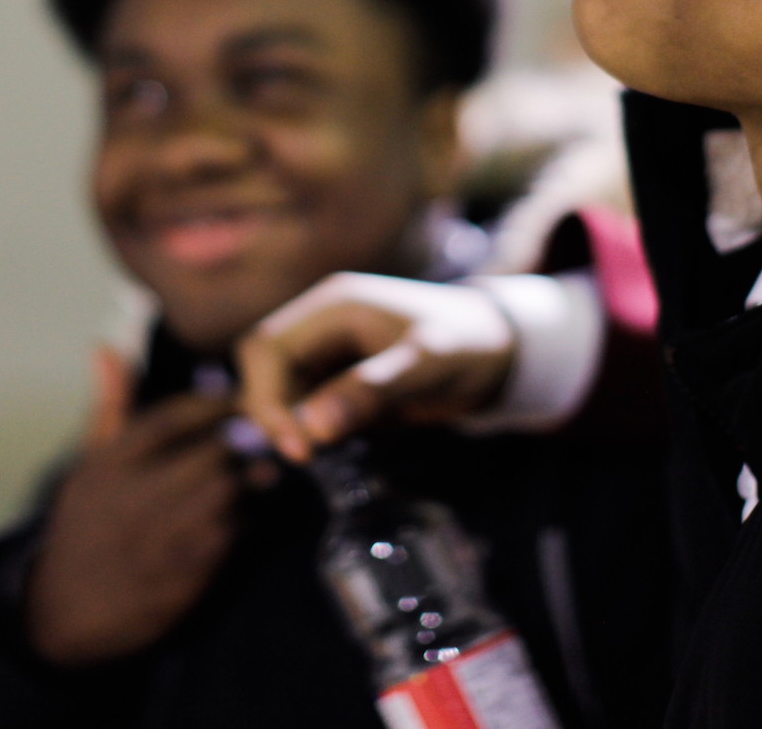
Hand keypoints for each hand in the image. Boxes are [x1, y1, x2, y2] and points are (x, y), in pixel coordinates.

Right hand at [26, 347, 253, 664]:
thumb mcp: (88, 464)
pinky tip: (247, 510)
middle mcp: (133, 497)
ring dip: (251, 477)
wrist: (65, 611)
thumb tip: (105, 345)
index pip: (176, 416)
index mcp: (109, 463)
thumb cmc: (85, 522)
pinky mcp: (182, 576)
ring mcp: (159, 539)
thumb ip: (108, 405)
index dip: (216, 403)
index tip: (238, 400)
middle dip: (243, 439)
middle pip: (211, 452)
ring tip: (262, 469)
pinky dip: (246, 518)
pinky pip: (230, 535)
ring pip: (226, 492)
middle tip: (266, 431)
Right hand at [236, 272, 516, 462]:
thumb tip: (313, 427)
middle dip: (274, 413)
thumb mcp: (426, 365)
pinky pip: (304, 403)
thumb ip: (372, 390)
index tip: (301, 446)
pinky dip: (312, 428)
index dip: (268, 398)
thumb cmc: (466, 343)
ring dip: (291, 422)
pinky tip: (339, 445)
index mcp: (332, 306)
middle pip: (261, 368)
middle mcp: (320, 324)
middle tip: (309, 455)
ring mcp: (327, 350)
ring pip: (279, 389)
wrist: (499, 348)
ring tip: (329, 452)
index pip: (264, 348)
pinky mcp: (338, 377)